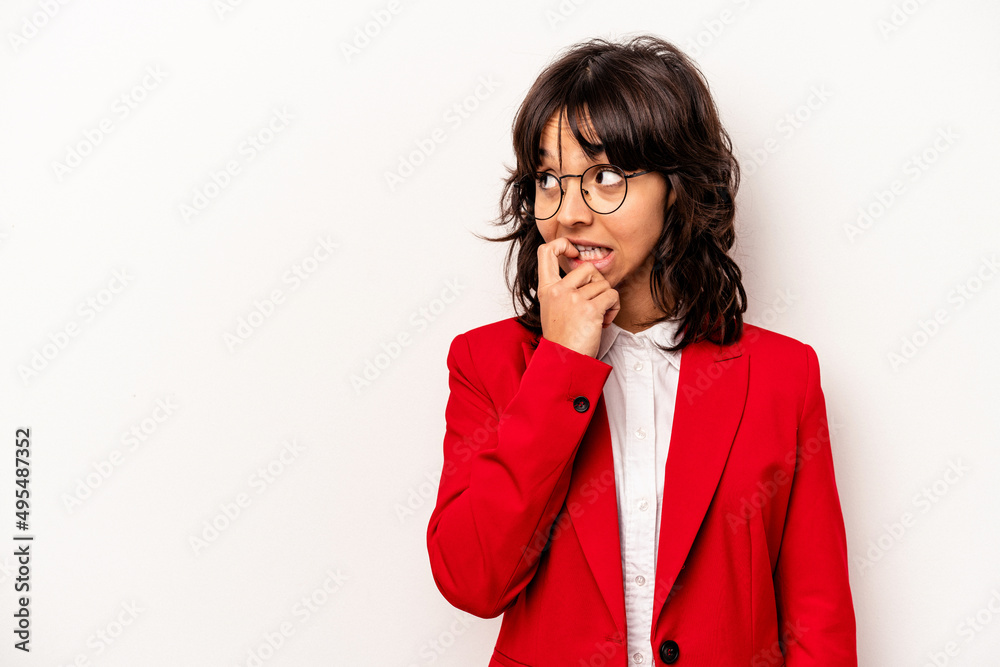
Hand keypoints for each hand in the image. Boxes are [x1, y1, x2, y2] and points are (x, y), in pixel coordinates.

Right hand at [537, 237, 619, 357]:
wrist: (564, 361)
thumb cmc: (562, 337)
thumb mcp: (553, 308)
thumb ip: (563, 288)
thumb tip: (586, 271)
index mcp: (546, 289)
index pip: (547, 251)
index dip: (563, 245)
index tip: (574, 253)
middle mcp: (558, 291)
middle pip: (588, 268)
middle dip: (597, 284)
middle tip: (593, 304)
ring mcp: (573, 299)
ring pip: (603, 284)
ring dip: (606, 301)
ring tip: (597, 317)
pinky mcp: (590, 309)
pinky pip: (612, 296)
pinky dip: (613, 309)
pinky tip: (603, 321)